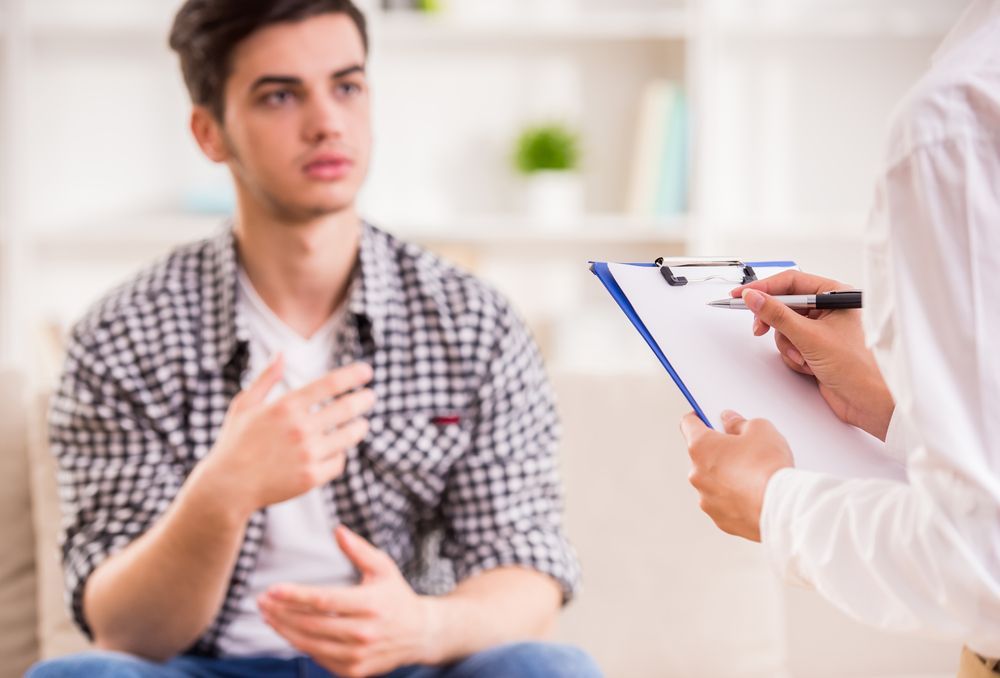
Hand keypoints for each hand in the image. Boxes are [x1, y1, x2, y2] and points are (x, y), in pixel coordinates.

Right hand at [197, 357, 375, 517]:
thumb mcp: (245, 405)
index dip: (353, 375)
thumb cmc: (235, 443)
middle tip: (370, 397)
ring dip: (359, 427)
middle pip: (346, 408)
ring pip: (348, 436)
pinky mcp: (311, 477)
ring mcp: (307, 454)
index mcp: (285, 406)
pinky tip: (338, 450)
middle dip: (364, 400)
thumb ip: (266, 378)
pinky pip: (338, 462)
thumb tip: (281, 353)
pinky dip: (340, 455)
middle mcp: (299, 428)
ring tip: (361, 424)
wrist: (228, 487)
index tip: (367, 371)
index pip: (330, 384)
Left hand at [258, 526, 436, 677]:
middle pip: (311, 624)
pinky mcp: (354, 672)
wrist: (419, 634)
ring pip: (310, 644)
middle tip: (261, 601)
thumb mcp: (383, 567)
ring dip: (284, 630)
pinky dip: (300, 644)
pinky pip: (318, 658)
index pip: (324, 601)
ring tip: (268, 615)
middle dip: (281, 612)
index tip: (272, 589)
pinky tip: (287, 630)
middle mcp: (365, 634)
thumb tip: (337, 529)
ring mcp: (358, 656)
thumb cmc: (395, 595)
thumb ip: (359, 549)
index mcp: (371, 605)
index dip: (295, 595)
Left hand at [680, 410, 793, 541]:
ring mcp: (706, 499)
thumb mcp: (760, 429)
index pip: (688, 424)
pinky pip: (724, 503)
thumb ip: (740, 422)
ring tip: (754, 475)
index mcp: (701, 447)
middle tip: (743, 448)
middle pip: (702, 455)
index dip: (699, 417)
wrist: (782, 507)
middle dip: (719, 450)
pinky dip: (735, 498)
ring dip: (726, 476)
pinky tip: (755, 494)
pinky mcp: (720, 519)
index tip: (706, 416)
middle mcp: (697, 474)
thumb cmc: (768, 467)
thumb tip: (731, 422)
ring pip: (712, 481)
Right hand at [734, 270, 894, 439]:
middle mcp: (829, 310)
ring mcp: (822, 330)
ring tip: (803, 358)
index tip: (741, 295)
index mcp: (836, 295)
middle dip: (774, 322)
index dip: (763, 288)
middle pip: (785, 305)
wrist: (871, 403)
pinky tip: (809, 366)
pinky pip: (790, 345)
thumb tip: (754, 298)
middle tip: (759, 329)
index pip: (792, 282)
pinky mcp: (816, 349)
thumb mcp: (811, 337)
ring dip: (788, 345)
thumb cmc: (860, 368)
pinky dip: (794, 357)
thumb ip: (778, 315)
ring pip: (785, 328)